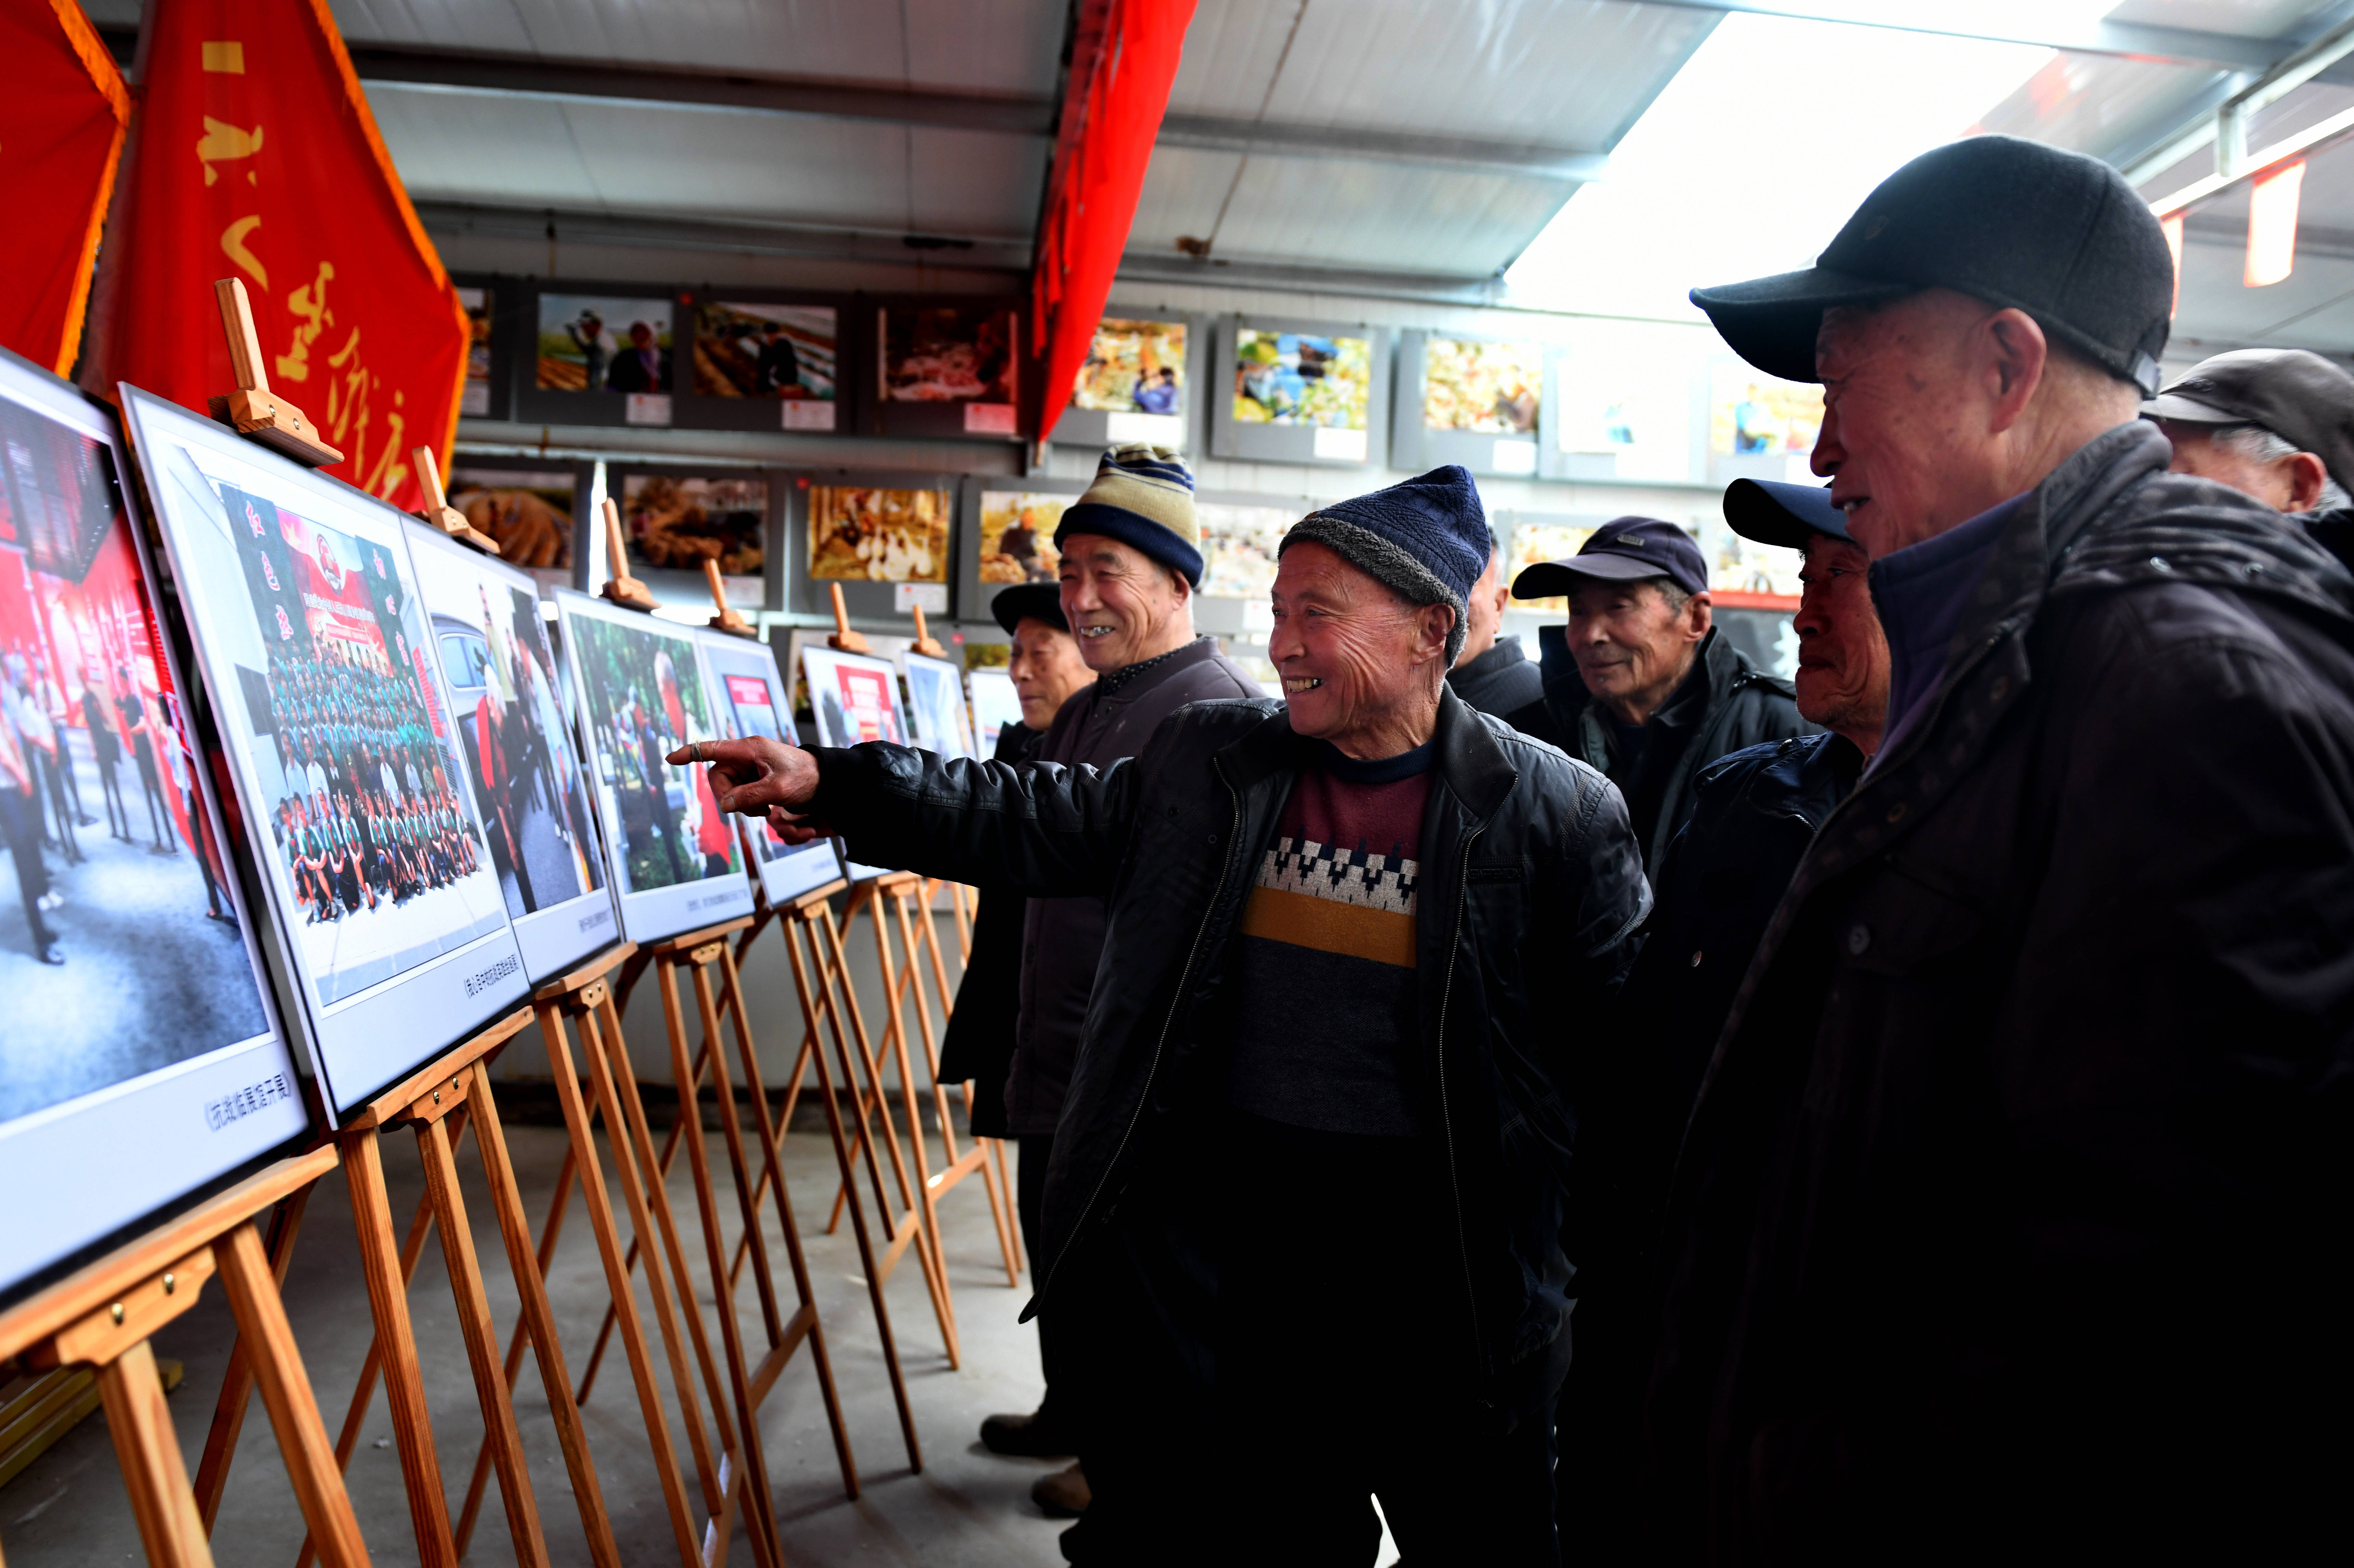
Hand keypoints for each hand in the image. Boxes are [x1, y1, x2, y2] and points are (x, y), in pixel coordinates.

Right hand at [665, 736, 822, 836]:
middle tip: (754, 809)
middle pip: (717, 777)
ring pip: (728, 789)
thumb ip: (749, 796)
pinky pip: (739, 794)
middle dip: (730, 796)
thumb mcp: (779, 789)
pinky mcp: (754, 778)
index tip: (671, 759)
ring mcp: (750, 767)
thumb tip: (725, 805)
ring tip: (766, 808)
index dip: (690, 753)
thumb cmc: (807, 778)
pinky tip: (766, 807)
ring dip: (742, 803)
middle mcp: (747, 755)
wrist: (826, 781)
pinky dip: (749, 805)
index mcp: (750, 749)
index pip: (712, 749)